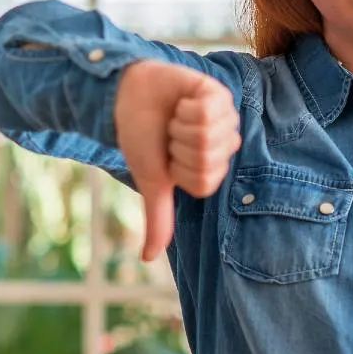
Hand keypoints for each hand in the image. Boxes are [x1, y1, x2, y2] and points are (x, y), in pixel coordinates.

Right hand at [114, 60, 241, 260]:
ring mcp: (225, 119)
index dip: (178, 169)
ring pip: (208, 135)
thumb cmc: (141, 138)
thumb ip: (158, 218)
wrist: (127, 97)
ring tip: (175, 118)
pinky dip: (186, 106)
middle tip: (171, 135)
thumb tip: (148, 258)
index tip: (168, 157)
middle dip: (178, 146)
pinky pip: (209, 110)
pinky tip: (182, 101)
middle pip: (207, 159)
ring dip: (181, 126)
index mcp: (212, 169)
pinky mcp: (220, 95)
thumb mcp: (151, 182)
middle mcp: (223, 145)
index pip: (204, 182)